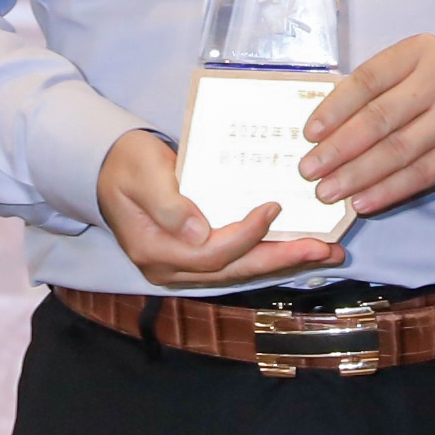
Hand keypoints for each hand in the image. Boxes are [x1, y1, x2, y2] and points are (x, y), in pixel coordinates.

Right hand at [96, 128, 348, 288]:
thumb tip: (198, 232)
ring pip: (241, 269)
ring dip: (284, 261)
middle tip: (325, 249)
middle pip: (234, 269)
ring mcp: (183, 267)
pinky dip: (270, 254)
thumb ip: (168, 203)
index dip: (246, 235)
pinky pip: (238, 260)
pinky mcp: (197, 258)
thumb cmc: (127, 165)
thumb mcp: (143, 174)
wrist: (109, 169)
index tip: (274, 207)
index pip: (211, 253)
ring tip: (326, 252)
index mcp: (155, 251)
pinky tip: (299, 247)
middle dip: (283, 259)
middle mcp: (171, 268)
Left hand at [298, 37, 434, 221]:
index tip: (309, 134)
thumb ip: (382, 86)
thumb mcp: (420, 65)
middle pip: (378, 119)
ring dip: (356, 175)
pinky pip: (420, 175)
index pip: (367, 80)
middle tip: (308, 170)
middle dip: (338, 149)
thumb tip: (328, 126)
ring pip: (396, 151)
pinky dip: (387, 190)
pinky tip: (363, 201)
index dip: (334, 109)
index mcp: (420, 51)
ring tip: (327, 191)